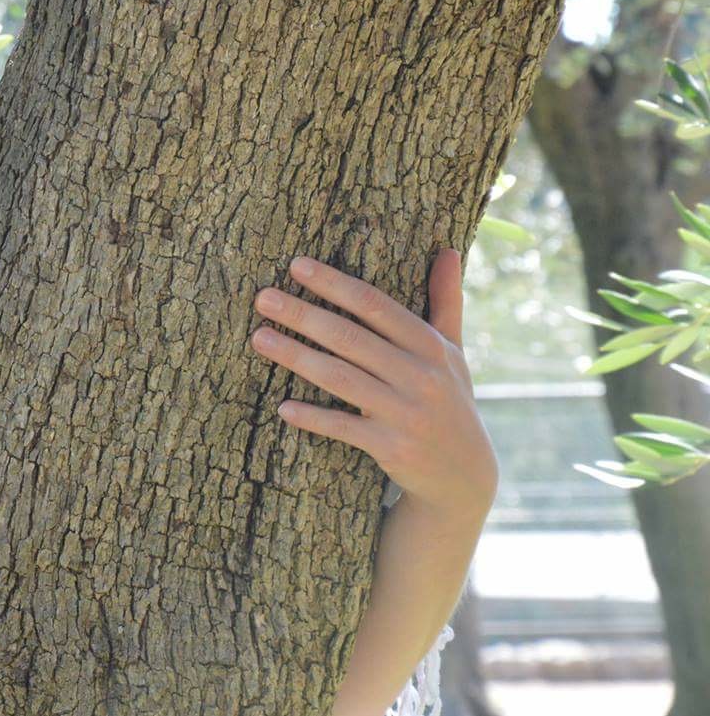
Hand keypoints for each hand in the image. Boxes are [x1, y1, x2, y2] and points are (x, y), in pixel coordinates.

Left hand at [250, 248, 497, 520]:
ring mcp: (406, 413)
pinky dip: (313, 417)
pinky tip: (283, 407)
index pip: (376, 305)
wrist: (464, 474)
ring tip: (259, 338)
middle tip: (262, 298)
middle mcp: (421, 376)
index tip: (295, 266)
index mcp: (431, 346)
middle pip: (350, 338)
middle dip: (303, 315)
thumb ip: (446, 301)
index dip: (335, 284)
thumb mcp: (453, 351)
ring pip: (341, 378)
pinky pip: (344, 427)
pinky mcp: (392, 447)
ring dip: (296, 357)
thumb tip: (448, 250)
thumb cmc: (449, 399)